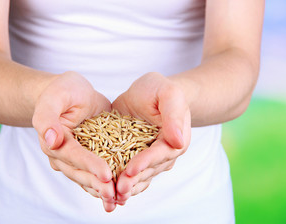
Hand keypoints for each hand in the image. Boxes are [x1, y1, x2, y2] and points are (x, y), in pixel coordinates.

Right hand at [32, 71, 115, 211]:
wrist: (71, 92)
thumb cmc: (62, 91)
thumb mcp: (55, 97)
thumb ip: (48, 117)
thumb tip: (51, 140)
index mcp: (53, 140)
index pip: (72, 155)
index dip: (89, 165)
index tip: (106, 174)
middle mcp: (62, 154)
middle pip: (80, 172)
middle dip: (97, 184)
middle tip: (114, 194)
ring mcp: (75, 158)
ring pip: (87, 177)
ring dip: (101, 190)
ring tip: (118, 200)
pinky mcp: (88, 156)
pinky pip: (95, 173)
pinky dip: (106, 183)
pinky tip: (119, 193)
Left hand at [112, 72, 190, 204]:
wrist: (148, 92)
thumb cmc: (160, 89)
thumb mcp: (168, 93)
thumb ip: (173, 114)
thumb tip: (178, 140)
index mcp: (174, 140)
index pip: (159, 155)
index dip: (145, 163)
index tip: (130, 171)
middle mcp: (163, 154)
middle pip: (148, 171)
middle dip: (133, 181)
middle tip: (118, 190)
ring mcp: (147, 157)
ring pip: (138, 176)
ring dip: (126, 187)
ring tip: (112, 197)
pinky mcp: (132, 156)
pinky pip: (127, 172)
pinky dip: (118, 181)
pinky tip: (106, 190)